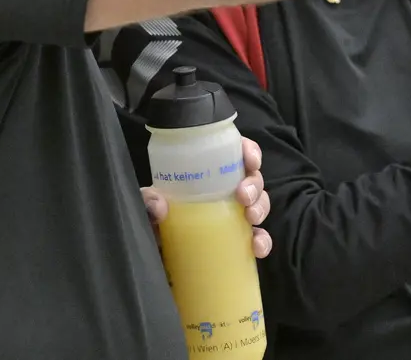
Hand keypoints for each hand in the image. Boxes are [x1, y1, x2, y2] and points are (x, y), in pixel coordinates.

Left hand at [143, 137, 272, 258]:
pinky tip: (258, 247)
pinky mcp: (236, 242)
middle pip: (251, 178)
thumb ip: (148, 202)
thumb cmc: (154, 223)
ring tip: (251, 217)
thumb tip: (159, 205)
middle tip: (244, 196)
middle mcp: (223, 191)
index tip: (250, 160)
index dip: (248, 151)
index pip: (233, 153)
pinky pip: (258, 238)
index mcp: (205, 174)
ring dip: (261, 207)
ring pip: (259, 203)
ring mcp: (232, 217)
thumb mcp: (147, 206)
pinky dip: (263, 241)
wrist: (154, 259)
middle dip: (255, 183)